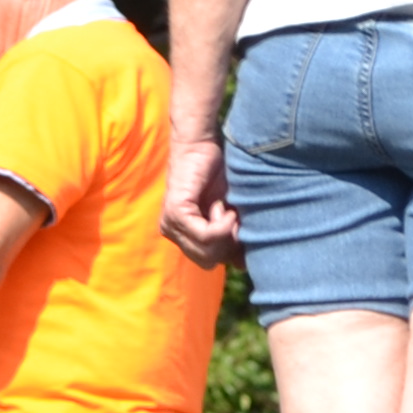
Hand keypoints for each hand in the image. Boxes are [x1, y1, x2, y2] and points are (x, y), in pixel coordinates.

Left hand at [160, 132, 239, 266]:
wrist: (202, 147)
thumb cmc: (219, 176)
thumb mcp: (230, 213)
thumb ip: (232, 237)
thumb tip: (242, 265)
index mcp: (184, 236)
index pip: (208, 262)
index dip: (231, 252)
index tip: (241, 230)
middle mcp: (174, 233)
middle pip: (208, 261)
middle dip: (229, 244)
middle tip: (235, 218)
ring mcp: (171, 224)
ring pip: (207, 251)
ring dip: (226, 231)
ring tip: (227, 209)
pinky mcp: (176, 214)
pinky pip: (204, 236)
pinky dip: (222, 225)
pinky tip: (226, 209)